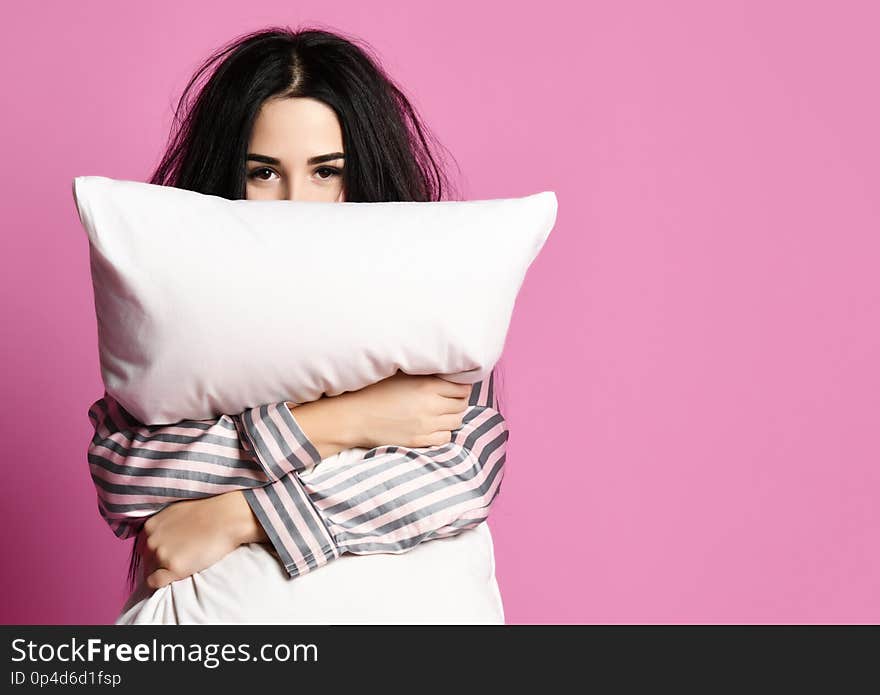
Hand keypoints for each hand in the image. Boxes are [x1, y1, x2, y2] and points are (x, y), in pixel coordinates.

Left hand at [136, 490, 254, 589]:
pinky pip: (155, 582)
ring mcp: (162, 554)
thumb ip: (164, 524)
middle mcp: (152, 540)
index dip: (156, 550)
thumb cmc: (209, 511)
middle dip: (157, 561)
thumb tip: (162, 536)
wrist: (228, 517)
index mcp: (151, 525)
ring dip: (162, 570)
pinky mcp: (174, 568)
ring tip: (181, 565)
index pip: (144, 545)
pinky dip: (161, 582)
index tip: (168, 553)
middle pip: (146, 559)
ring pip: (150, 571)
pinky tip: (175, 576)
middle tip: (177, 560)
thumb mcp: (177, 510)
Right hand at [340, 371, 471, 448]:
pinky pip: (444, 438)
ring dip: (452, 417)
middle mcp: (431, 406)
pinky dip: (443, 432)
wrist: (355, 416)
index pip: (462, 388)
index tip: (457, 387)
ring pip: (456, 422)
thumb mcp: (402, 375)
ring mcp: (426, 426)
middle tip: (450, 400)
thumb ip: (425, 374)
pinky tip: (433, 426)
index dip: (462, 387)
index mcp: (428, 386)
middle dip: (458, 402)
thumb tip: (445, 371)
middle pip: (461, 405)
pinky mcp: (419, 441)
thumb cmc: (375, 391)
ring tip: (442, 413)